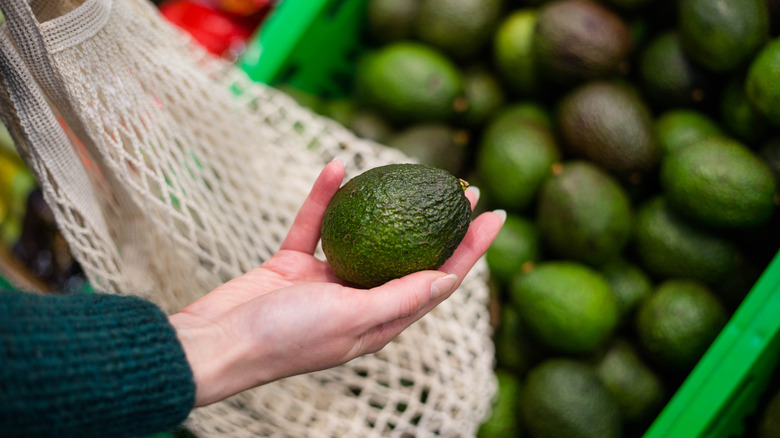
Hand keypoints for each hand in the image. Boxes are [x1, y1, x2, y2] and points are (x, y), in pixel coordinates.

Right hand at [169, 159, 503, 406]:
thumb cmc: (285, 339)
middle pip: (411, 255)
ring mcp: (326, 282)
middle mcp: (359, 300)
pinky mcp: (294, 265)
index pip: (438, 281)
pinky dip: (324, 199)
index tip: (495, 215)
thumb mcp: (351, 318)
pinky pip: (315, 225)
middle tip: (464, 187)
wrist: (216, 343)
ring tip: (414, 172)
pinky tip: (334, 167)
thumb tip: (448, 280)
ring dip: (387, 204)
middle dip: (441, 223)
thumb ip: (398, 298)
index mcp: (380, 321)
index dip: (470, 249)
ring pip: (365, 235)